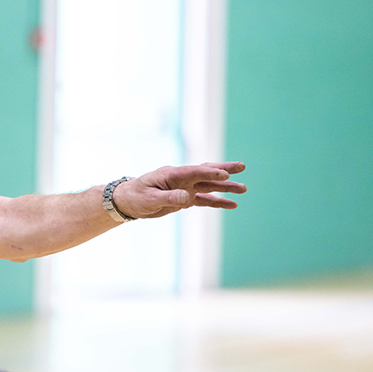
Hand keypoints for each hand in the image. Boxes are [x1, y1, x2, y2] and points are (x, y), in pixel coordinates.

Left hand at [114, 162, 246, 219]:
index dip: (210, 172)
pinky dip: (218, 201)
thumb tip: (187, 198)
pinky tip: (232, 204)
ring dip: (226, 187)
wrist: (128, 202)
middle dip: (224, 170)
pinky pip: (204, 199)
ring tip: (244, 188)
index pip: (194, 172)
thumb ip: (169, 198)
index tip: (225, 173)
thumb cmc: (136, 196)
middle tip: (242, 167)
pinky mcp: (185, 199)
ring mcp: (184, 188)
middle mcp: (181, 179)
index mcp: (172, 174)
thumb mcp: (150, 199)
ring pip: (209, 186)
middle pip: (206, 172)